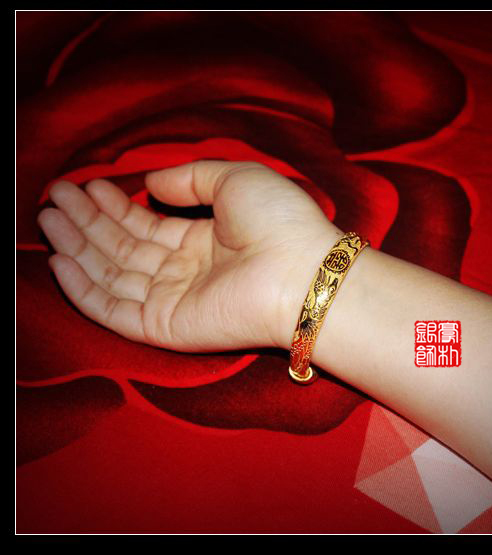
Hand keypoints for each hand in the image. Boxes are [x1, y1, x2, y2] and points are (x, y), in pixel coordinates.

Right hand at [38, 161, 341, 351]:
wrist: (301, 271)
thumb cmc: (278, 221)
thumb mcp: (235, 179)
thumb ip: (191, 178)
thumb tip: (152, 184)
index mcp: (204, 240)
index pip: (147, 225)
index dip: (114, 206)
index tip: (85, 184)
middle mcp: (186, 271)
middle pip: (124, 247)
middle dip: (87, 222)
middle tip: (54, 197)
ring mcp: (174, 300)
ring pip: (112, 274)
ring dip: (78, 248)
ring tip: (48, 218)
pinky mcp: (165, 326)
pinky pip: (114, 310)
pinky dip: (85, 288)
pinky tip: (60, 260)